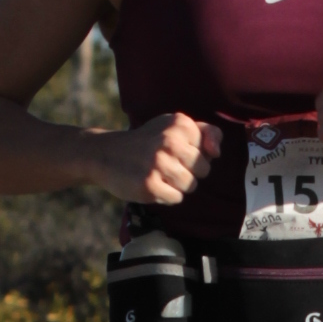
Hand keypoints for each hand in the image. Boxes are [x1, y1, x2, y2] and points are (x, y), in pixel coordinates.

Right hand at [100, 110, 218, 207]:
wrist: (105, 154)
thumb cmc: (147, 142)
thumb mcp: (174, 127)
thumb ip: (206, 133)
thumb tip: (216, 153)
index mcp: (179, 123)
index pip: (209, 150)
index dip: (194, 155)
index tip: (174, 150)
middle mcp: (170, 140)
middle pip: (203, 170)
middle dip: (189, 171)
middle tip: (166, 164)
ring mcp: (158, 163)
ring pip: (191, 185)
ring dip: (177, 185)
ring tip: (159, 174)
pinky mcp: (149, 185)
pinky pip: (176, 198)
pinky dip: (166, 196)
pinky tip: (152, 184)